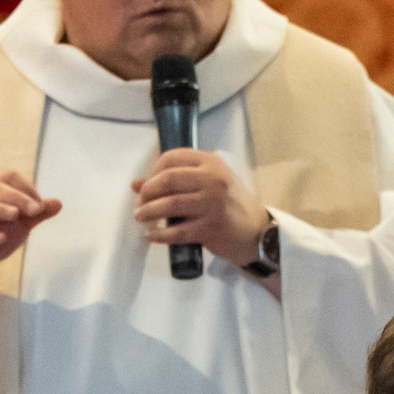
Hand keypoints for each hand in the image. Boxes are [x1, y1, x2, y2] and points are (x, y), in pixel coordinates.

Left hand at [132, 149, 271, 269]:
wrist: (257, 231)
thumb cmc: (229, 205)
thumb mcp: (208, 183)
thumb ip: (177, 180)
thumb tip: (136, 184)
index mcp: (211, 162)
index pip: (171, 158)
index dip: (153, 172)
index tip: (147, 186)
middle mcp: (213, 179)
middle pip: (167, 179)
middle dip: (147, 192)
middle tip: (140, 204)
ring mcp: (212, 204)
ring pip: (169, 204)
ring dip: (148, 212)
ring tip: (141, 217)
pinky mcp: (210, 228)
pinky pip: (176, 231)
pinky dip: (159, 235)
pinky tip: (151, 235)